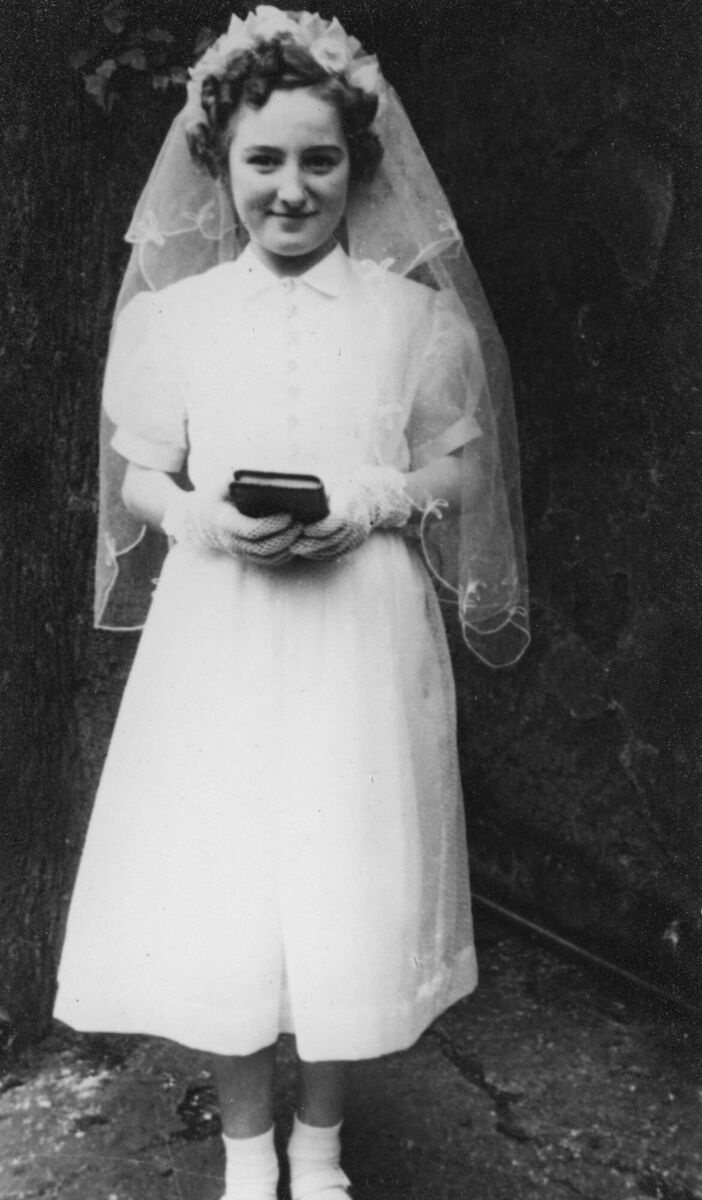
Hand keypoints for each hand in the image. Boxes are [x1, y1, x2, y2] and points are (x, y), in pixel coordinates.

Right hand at [162, 491, 300, 564]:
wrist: (201, 519)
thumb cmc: (217, 496)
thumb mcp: (223, 484)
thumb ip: (239, 479)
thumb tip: (264, 474)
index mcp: (225, 522)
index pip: (252, 529)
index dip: (272, 525)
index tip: (289, 515)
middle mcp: (232, 541)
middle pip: (263, 546)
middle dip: (285, 536)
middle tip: (301, 523)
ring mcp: (239, 552)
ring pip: (267, 556)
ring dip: (286, 546)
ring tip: (301, 531)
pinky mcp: (246, 556)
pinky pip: (267, 561)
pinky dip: (283, 554)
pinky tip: (295, 542)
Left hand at [292, 466, 411, 561]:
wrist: (369, 498)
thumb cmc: (343, 489)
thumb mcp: (331, 487)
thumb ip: (317, 496)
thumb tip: (294, 502)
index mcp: (351, 506)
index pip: (337, 520)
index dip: (320, 527)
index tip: (304, 529)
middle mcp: (357, 524)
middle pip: (333, 538)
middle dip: (311, 542)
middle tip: (292, 544)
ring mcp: (356, 537)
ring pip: (333, 549)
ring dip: (313, 550)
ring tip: (295, 548)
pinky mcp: (354, 545)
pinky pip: (335, 553)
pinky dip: (319, 553)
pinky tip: (306, 551)